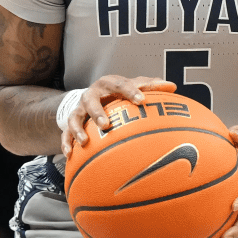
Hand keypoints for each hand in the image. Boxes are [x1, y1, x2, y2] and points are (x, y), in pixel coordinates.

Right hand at [61, 76, 175, 157]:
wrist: (94, 94)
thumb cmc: (119, 91)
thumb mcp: (134, 85)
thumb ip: (151, 86)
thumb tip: (172, 86)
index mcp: (109, 84)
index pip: (120, 85)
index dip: (130, 91)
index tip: (141, 100)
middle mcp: (92, 95)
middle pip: (91, 100)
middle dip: (97, 112)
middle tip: (106, 125)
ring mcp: (80, 109)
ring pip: (75, 118)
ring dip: (78, 129)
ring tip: (84, 142)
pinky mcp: (72, 122)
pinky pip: (65, 133)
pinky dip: (66, 143)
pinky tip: (70, 154)